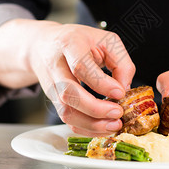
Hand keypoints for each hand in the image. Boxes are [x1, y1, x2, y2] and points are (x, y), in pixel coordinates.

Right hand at [0, 20, 135, 135]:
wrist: (43, 45)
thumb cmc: (80, 41)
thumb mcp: (106, 40)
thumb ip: (121, 62)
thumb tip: (124, 89)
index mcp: (70, 44)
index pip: (81, 67)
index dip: (101, 83)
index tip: (120, 93)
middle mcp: (56, 66)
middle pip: (69, 93)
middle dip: (95, 108)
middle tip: (118, 112)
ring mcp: (52, 86)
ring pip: (66, 111)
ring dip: (92, 124)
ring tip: (114, 124)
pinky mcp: (53, 100)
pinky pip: (67, 120)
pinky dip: (86, 128)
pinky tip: (103, 127)